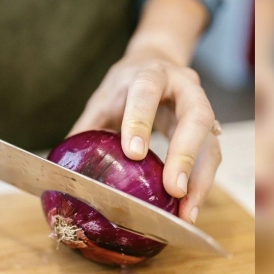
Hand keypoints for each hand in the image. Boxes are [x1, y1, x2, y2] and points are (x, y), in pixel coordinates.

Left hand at [70, 50, 220, 223]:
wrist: (157, 61)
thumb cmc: (125, 85)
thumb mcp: (103, 99)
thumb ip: (87, 127)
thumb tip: (62, 166)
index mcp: (149, 74)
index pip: (145, 91)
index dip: (139, 121)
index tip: (133, 154)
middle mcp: (183, 86)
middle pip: (195, 116)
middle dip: (185, 154)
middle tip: (174, 190)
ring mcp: (201, 106)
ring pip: (210, 141)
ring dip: (201, 179)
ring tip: (187, 212)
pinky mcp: (209, 129)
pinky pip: (211, 156)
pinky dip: (202, 183)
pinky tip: (189, 208)